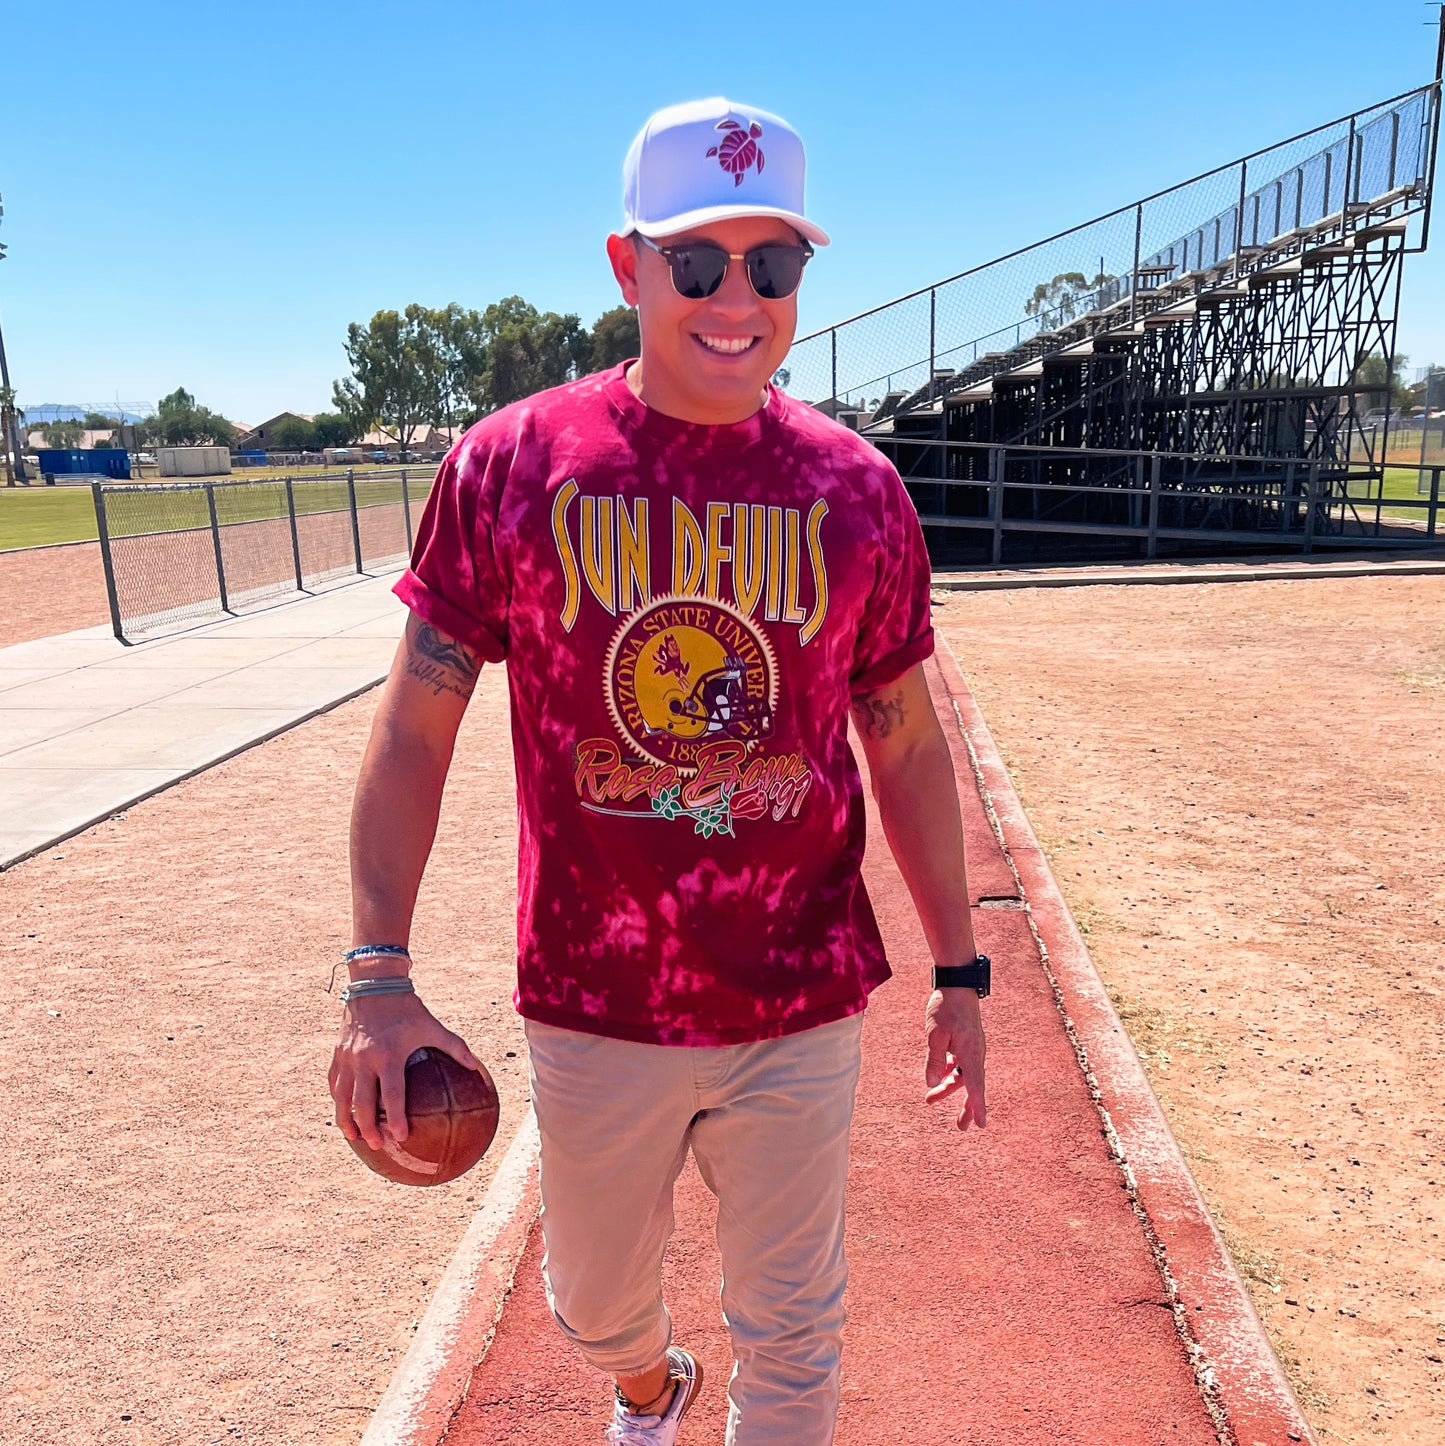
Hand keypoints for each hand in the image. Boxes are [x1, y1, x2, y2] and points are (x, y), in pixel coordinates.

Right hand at [328, 991, 482, 1150]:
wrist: (375, 984)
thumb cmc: (407, 1007)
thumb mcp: (431, 1025)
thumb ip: (455, 1046)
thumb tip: (477, 1066)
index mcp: (389, 1056)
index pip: (392, 1096)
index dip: (395, 1119)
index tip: (401, 1137)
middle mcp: (365, 1060)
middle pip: (362, 1103)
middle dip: (367, 1128)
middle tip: (376, 1144)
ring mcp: (348, 1058)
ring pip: (341, 1097)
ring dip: (346, 1120)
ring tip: (353, 1137)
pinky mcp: (338, 1053)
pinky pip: (334, 1082)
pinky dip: (337, 1099)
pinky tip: (342, 1110)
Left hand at [924, 988, 986, 1129]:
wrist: (957, 984)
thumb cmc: (946, 1008)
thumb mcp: (935, 1035)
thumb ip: (934, 1060)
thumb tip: (932, 1083)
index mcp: (972, 1054)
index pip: (976, 1086)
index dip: (978, 1107)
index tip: (981, 1125)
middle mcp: (976, 1053)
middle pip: (972, 1086)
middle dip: (966, 1107)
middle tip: (962, 1128)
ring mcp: (972, 1048)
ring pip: (962, 1074)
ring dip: (948, 1087)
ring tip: (929, 1100)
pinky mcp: (966, 1042)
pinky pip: (959, 1063)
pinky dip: (950, 1072)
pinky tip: (938, 1076)